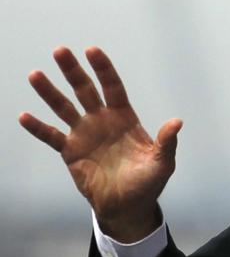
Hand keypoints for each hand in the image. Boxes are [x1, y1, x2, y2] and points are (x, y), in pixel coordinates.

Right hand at [19, 46, 181, 241]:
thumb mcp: (162, 162)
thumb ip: (167, 142)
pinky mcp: (71, 152)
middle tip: (60, 51)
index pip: (113, 87)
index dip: (103, 69)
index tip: (92, 50)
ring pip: (64, 108)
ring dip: (50, 92)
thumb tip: (177, 122)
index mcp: (125, 118)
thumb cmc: (148, 182)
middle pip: (85, 90)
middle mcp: (102, 121)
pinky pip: (51, 137)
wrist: (128, 206)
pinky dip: (38, 127)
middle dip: (73, 71)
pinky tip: (24, 116)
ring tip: (35, 75)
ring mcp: (85, 134)